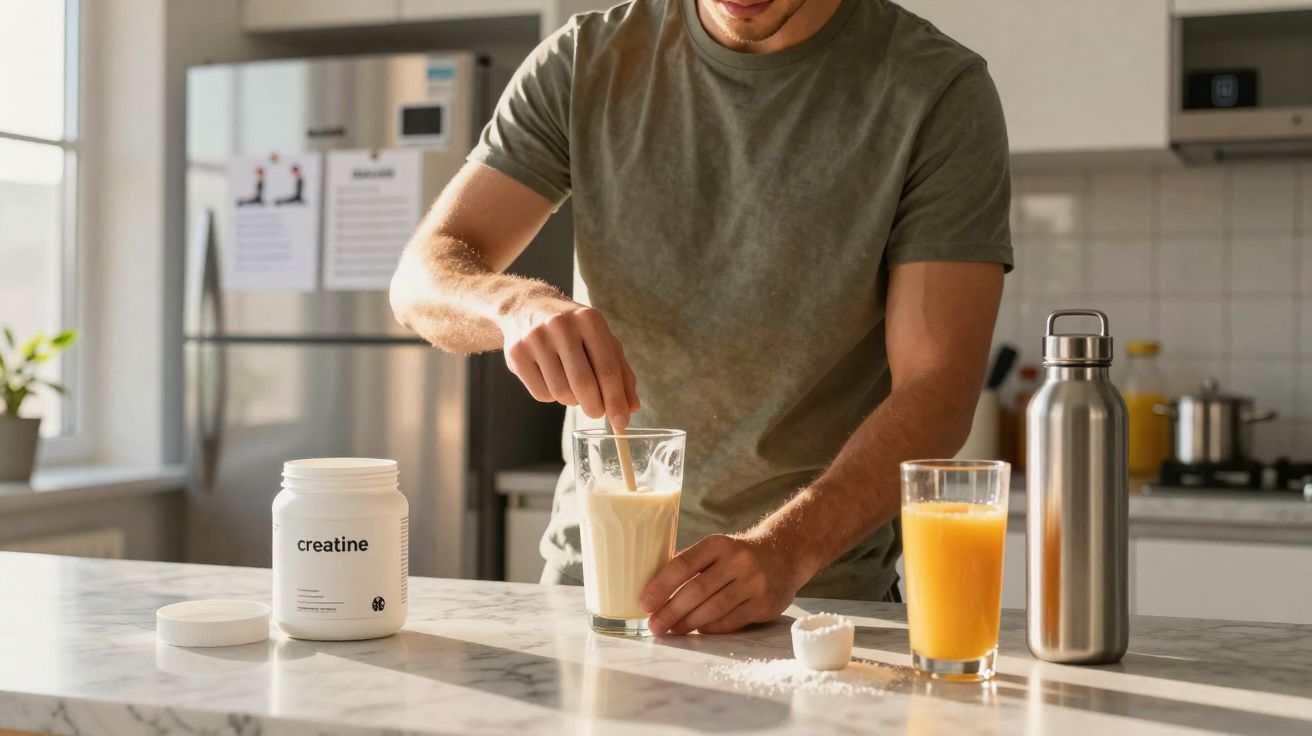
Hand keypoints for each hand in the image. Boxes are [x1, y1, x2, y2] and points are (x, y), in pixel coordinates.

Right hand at [501, 299, 639, 427]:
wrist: (526, 308)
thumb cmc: (574, 329)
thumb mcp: (601, 340)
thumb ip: (621, 372)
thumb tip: (632, 407)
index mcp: (589, 320)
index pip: (607, 369)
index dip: (616, 399)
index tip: (621, 422)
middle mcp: (561, 326)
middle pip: (583, 384)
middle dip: (595, 407)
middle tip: (597, 412)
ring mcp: (535, 339)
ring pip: (561, 393)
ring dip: (572, 400)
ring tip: (572, 386)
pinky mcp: (516, 354)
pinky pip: (541, 394)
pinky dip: (552, 396)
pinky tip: (553, 380)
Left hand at [640, 533, 806, 635]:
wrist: (784, 554)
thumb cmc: (738, 555)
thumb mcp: (716, 549)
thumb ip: (689, 564)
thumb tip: (652, 590)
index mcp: (719, 544)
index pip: (683, 565)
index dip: (660, 586)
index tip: (644, 603)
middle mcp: (738, 561)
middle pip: (696, 591)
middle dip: (670, 611)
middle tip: (654, 626)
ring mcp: (754, 583)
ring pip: (713, 609)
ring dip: (687, 623)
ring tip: (671, 630)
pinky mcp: (765, 604)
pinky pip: (730, 621)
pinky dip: (710, 628)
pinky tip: (697, 629)